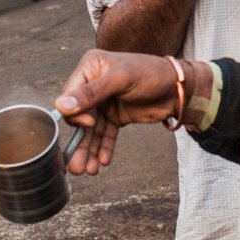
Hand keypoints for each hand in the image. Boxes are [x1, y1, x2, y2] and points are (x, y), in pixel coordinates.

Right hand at [54, 50, 191, 173]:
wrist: (178, 88)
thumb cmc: (151, 73)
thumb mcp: (121, 79)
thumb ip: (91, 93)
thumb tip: (60, 106)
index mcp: (90, 68)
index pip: (70, 94)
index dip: (75, 113)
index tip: (89, 124)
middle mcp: (94, 85)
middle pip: (79, 117)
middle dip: (79, 142)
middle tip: (76, 166)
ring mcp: (105, 102)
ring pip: (91, 130)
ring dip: (89, 150)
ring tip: (88, 171)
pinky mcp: (116, 116)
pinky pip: (106, 134)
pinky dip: (103, 148)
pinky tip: (102, 162)